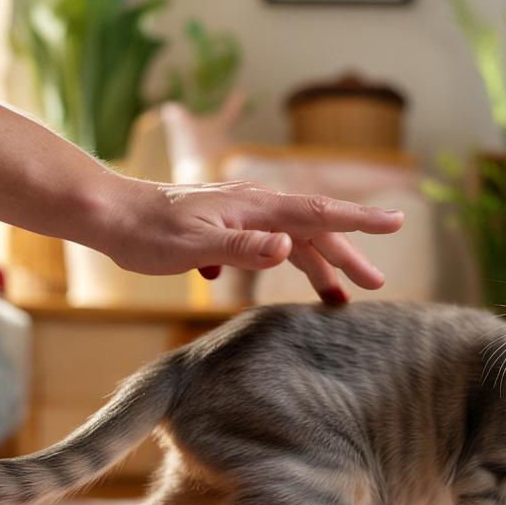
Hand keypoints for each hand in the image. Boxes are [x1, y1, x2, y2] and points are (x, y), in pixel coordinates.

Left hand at [88, 178, 404, 303]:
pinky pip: (269, 244)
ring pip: (292, 240)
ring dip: (318, 265)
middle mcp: (254, 206)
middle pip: (313, 229)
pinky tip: (280, 275)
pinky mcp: (226, 227)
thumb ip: (240, 247)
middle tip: (376, 286)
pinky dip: (286, 261)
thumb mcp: (192, 245)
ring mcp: (241, 215)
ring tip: (339, 298)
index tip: (397, 223)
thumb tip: (287, 248)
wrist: (108, 215)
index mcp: (255, 207)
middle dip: (348, 255)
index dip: (360, 221)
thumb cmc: (146, 232)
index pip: (319, 214)